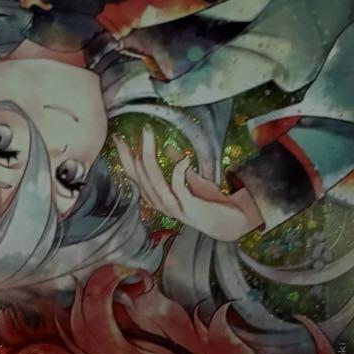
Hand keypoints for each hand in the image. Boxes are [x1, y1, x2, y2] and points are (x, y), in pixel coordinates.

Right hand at [114, 127, 262, 241]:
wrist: (233, 223)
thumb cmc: (210, 204)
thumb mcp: (191, 181)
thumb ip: (178, 167)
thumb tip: (167, 147)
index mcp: (158, 198)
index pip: (135, 177)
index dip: (126, 158)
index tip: (120, 138)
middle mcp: (162, 205)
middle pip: (142, 179)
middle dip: (139, 152)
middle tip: (143, 130)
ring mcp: (175, 209)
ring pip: (155, 184)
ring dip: (150, 158)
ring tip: (149, 138)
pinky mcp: (190, 210)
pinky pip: (178, 190)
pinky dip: (178, 173)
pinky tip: (184, 159)